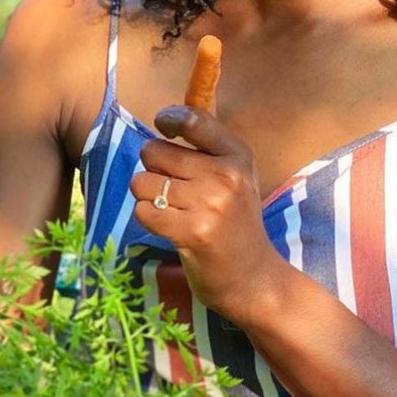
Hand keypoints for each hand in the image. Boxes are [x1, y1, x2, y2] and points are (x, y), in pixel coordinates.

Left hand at [129, 106, 285, 324]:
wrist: (253, 277)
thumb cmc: (236, 223)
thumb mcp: (236, 178)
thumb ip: (207, 149)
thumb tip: (166, 118)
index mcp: (238, 155)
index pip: (192, 119)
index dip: (169, 120)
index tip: (164, 128)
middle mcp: (226, 175)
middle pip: (154, 152)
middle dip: (153, 170)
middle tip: (173, 191)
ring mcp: (210, 204)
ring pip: (143, 182)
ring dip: (147, 197)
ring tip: (171, 211)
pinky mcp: (192, 232)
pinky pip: (144, 211)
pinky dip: (147, 218)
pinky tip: (167, 228)